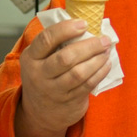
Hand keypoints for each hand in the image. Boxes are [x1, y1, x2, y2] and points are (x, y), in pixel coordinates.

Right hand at [15, 18, 112, 136]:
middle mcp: (39, 75)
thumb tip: (82, 23)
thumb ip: (54, 43)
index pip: (46, 39)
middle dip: (89, 46)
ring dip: (97, 59)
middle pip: (66, 58)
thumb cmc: (43, 76)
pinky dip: (100, 73)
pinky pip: (87, 85)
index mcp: (30, 58)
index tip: (84, 23)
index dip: (66, 29)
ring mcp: (53, 90)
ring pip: (79, 73)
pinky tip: (106, 64)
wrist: (39, 113)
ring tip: (106, 50)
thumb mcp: (38, 59)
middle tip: (103, 39)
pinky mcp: (68, 101)